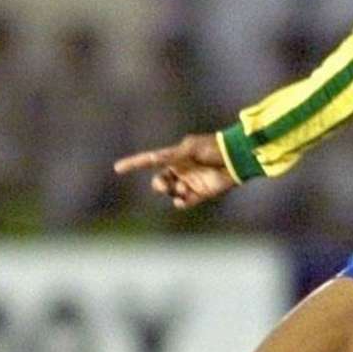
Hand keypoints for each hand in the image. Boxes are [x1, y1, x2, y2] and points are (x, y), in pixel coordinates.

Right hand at [114, 133, 236, 208]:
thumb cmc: (212, 148)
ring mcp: (189, 182)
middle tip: (164, 184)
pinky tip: (183, 199)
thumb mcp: (189, 149)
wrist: (235, 158)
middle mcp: (180, 170)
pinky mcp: (200, 193)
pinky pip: (184, 202)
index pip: (150, 160)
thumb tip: (152, 157)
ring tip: (183, 189)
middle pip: (159, 181)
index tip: (117, 168)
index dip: (134, 164)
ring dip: (173, 192)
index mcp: (175, 156)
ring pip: (171, 193)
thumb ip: (171, 156)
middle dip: (158, 185)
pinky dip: (181, 203)